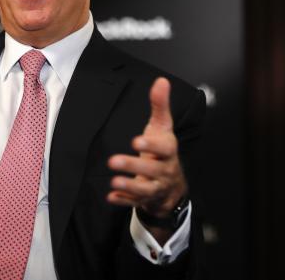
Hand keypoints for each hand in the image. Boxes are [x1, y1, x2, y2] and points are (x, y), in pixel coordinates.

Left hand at [107, 77, 187, 221]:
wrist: (172, 185)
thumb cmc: (163, 151)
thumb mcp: (162, 128)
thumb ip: (160, 106)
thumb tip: (161, 81)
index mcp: (168, 151)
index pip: (165, 149)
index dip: (151, 146)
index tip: (135, 142)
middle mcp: (164, 171)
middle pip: (152, 170)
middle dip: (133, 166)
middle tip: (113, 161)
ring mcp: (156, 187)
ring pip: (145, 189)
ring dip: (129, 186)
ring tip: (113, 181)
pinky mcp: (146, 200)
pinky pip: (136, 202)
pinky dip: (124, 200)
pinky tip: (111, 197)